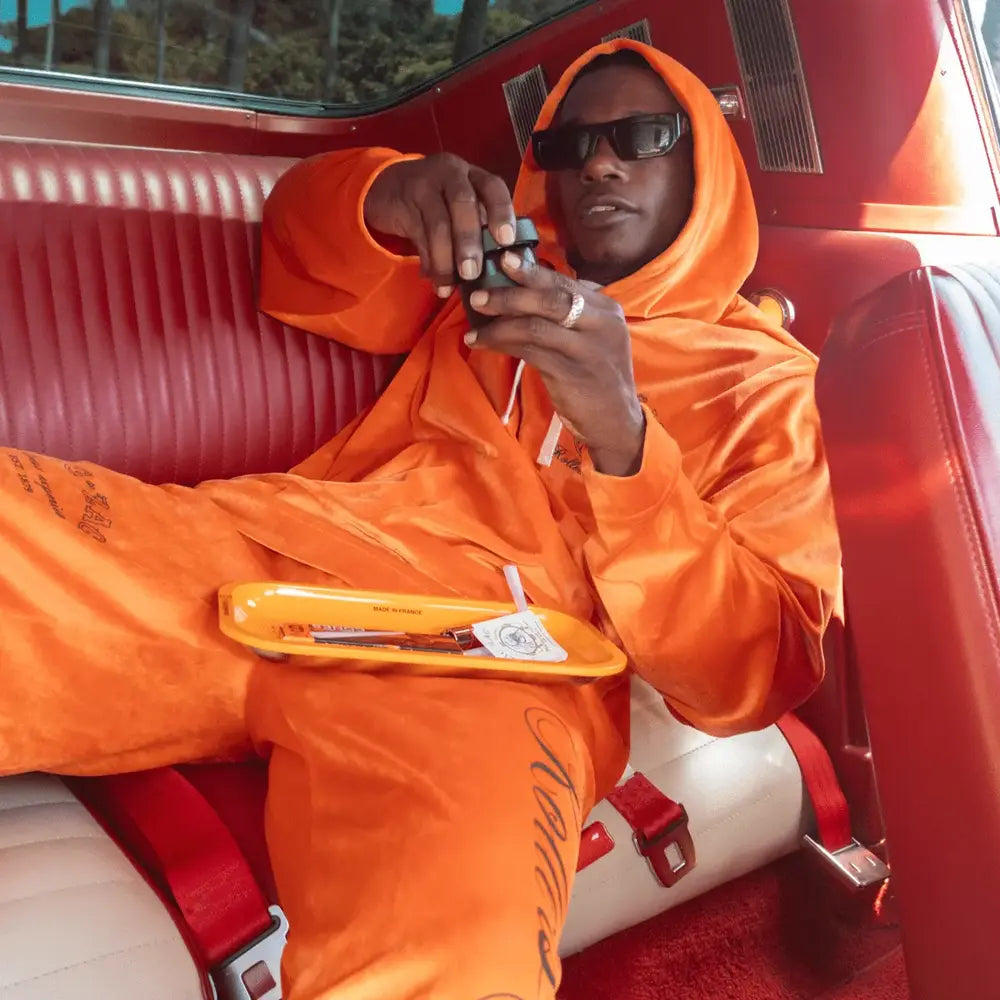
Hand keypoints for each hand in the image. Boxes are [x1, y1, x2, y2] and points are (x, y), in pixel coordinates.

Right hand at [363, 153, 515, 297]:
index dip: (502, 212)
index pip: (493, 186)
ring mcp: (424, 185)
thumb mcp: (460, 203)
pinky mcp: (403, 203)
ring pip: (438, 224)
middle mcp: (450, 174)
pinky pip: (418, 235)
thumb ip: (479, 224)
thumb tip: (499, 266)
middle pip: (463, 203)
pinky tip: (433, 278)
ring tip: (449, 285)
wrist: (389, 188)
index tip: (506, 240)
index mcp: (473, 175)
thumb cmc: (438, 202)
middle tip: (472, 273)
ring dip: (445, 259)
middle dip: (469, 241)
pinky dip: (428, 260)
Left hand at [464, 252, 645, 476]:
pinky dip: (502, 344)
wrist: (616, 420)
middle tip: (479, 294)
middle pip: (550, 299)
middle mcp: (600, 324)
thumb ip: (572, 312)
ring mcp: (587, 349)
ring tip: (473, 324)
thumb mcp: (595, 337)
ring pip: (536, 325)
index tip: (504, 259)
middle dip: (511, 293)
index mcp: (606, 309)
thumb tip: (529, 287)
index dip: (532, 271)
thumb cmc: (598, 376)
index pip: (565, 283)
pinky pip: (530, 351)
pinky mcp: (571, 373)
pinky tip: (483, 343)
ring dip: (499, 323)